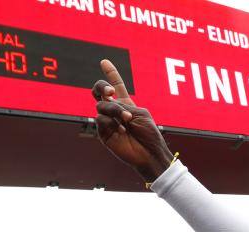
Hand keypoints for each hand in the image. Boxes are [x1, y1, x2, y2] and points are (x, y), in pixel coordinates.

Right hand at [92, 59, 172, 180]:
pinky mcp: (103, 133)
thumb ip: (123, 104)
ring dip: (114, 110)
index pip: (116, 85)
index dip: (110, 74)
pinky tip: (121, 130)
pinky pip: (100, 120)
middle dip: (102, 86)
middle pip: (99, 91)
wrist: (149, 153)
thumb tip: (107, 103)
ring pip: (101, 105)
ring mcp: (107, 122)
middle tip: (111, 91)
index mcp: (126, 104)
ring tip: (126, 120)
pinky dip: (111, 122)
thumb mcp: (139, 113)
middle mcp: (114, 111)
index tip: (104, 62)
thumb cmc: (149, 134)